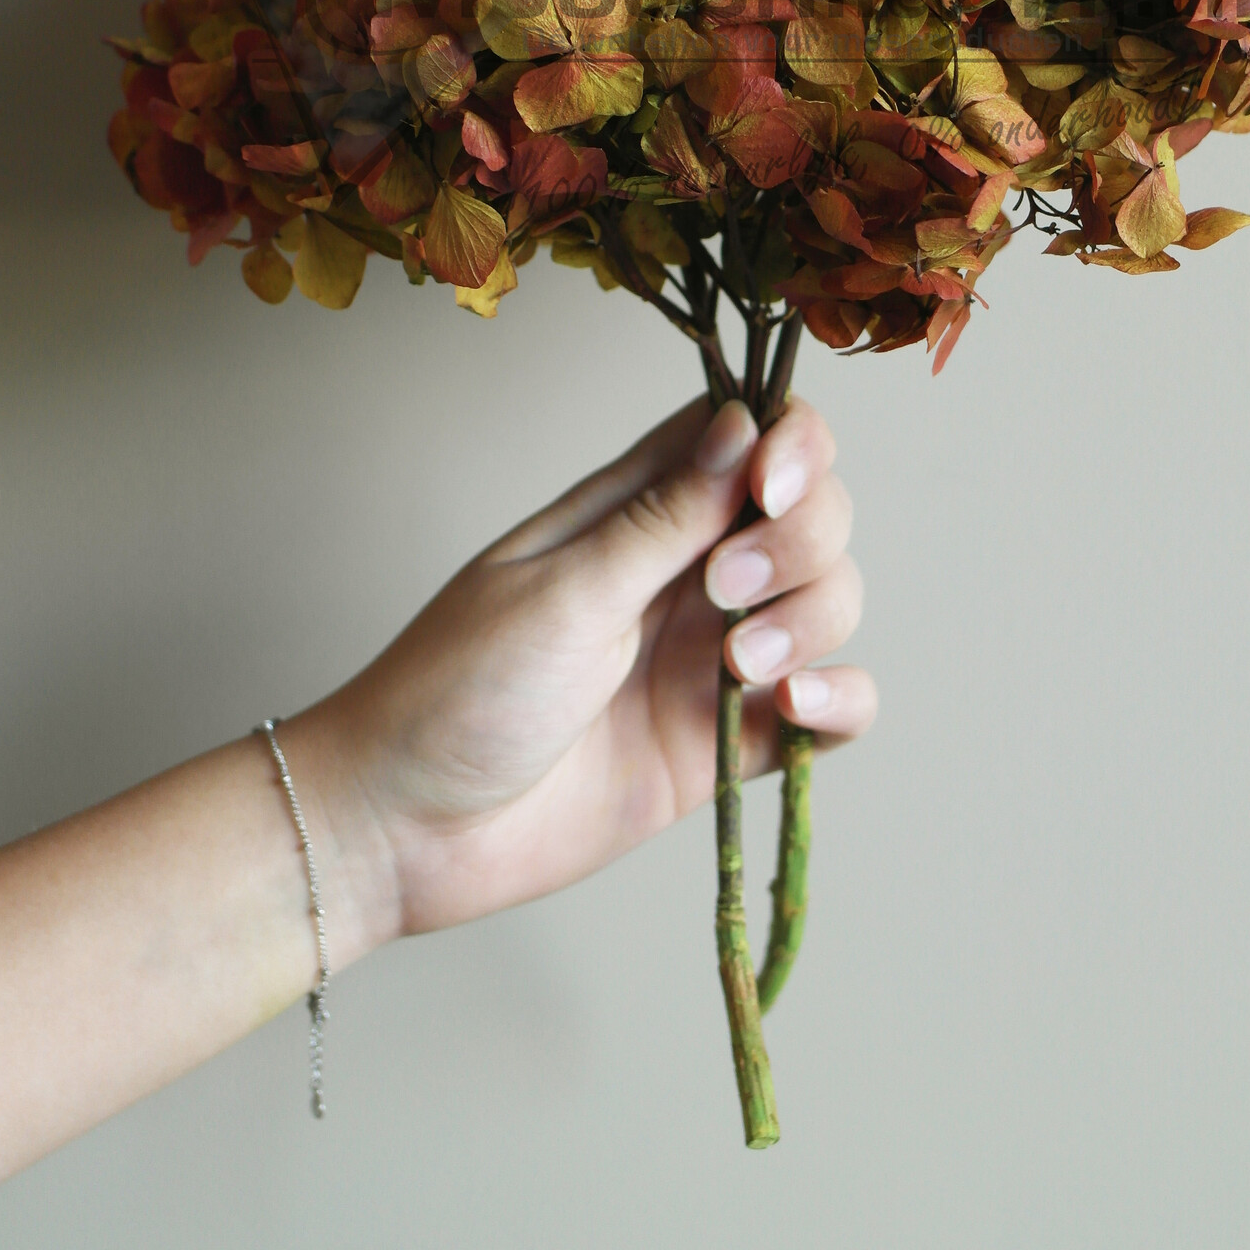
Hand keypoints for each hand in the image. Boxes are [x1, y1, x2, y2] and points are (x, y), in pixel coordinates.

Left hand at [295, 396, 874, 957]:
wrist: (409, 828)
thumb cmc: (455, 689)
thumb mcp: (562, 591)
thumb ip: (664, 517)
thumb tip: (742, 421)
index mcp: (637, 511)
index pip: (751, 434)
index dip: (791, 443)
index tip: (772, 485)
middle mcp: (686, 573)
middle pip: (811, 515)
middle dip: (803, 539)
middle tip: (727, 588)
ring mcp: (710, 657)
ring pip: (829, 603)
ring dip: (812, 620)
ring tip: (740, 667)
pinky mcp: (726, 743)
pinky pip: (828, 710)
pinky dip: (840, 702)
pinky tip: (795, 709)